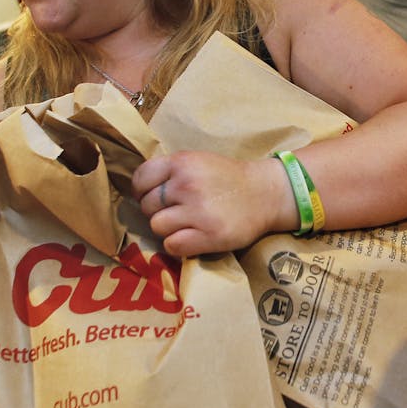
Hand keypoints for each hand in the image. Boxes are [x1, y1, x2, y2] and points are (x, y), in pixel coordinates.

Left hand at [132, 151, 291, 257]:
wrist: (266, 194)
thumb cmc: (229, 178)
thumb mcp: (198, 162)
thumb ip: (171, 171)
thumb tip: (140, 192)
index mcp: (182, 163)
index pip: (141, 179)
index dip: (142, 191)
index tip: (153, 197)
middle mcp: (186, 185)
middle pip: (147, 206)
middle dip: (158, 211)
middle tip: (177, 212)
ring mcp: (197, 211)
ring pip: (157, 226)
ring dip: (167, 229)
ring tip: (186, 225)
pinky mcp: (208, 235)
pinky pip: (172, 245)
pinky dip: (177, 244)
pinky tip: (192, 237)